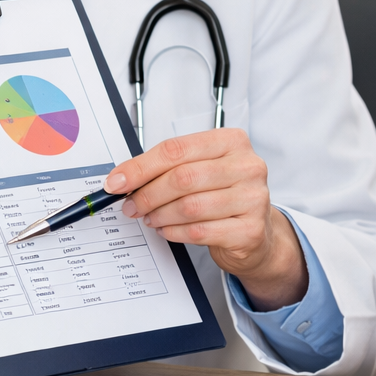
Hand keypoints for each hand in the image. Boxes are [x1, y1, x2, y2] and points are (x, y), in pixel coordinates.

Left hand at [105, 128, 307, 310]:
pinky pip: (200, 231)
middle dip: (147, 193)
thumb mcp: (202, 169)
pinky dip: (174, 232)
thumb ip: (169, 167)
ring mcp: (253, 198)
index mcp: (232, 141)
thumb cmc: (224, 195)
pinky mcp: (250, 230)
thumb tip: (124, 177)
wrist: (258, 233)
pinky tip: (167, 230)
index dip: (141, 166)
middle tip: (130, 205)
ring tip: (149, 217)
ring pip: (189, 206)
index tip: (117, 181)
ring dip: (159, 215)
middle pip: (182, 177)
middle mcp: (247, 166)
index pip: (177, 149)